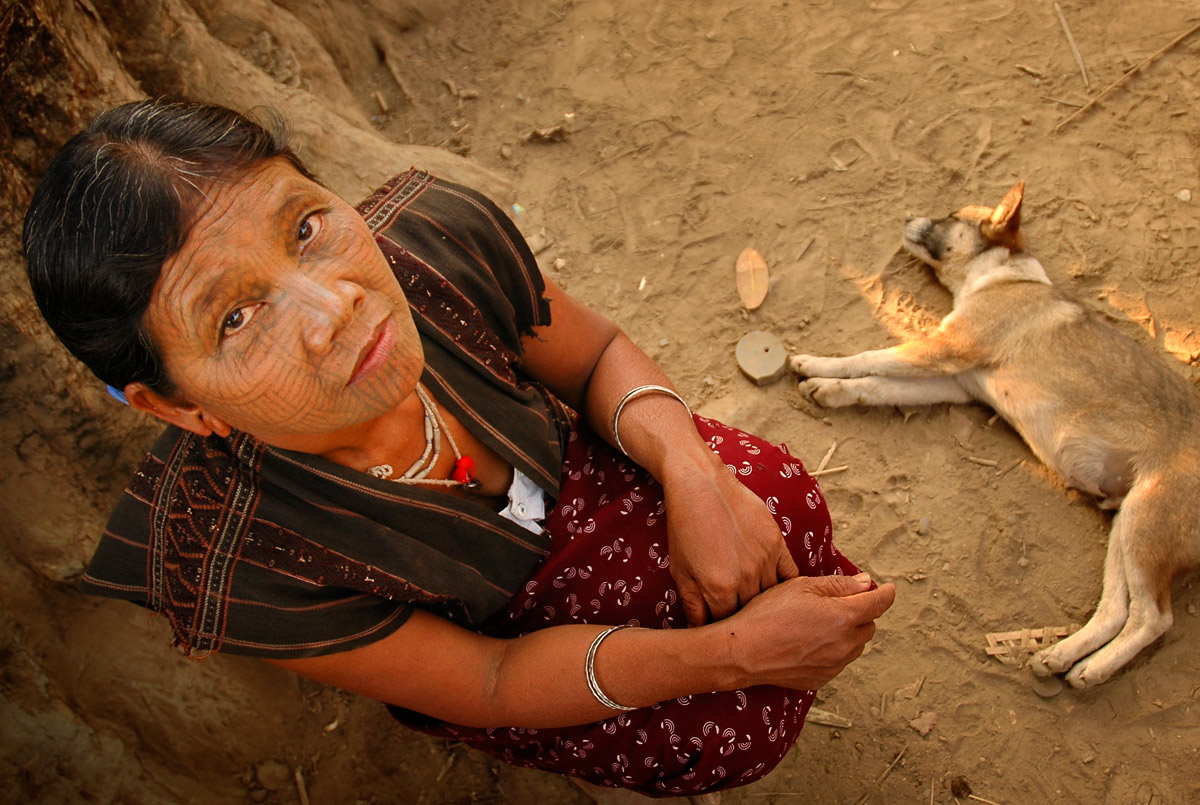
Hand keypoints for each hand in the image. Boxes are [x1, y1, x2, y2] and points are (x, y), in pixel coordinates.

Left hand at [661, 449, 799, 626]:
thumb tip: (699, 633)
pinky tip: (783, 594)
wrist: (701, 485)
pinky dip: (788, 588)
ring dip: (766, 604)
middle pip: (751, 614)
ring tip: (761, 608)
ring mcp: (764, 560)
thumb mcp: (681, 570)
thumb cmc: (685, 528)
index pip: (728, 624)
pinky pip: (790, 575)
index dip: (724, 628)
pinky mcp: (777, 543)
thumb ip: (693, 606)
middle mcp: (745, 578)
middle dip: (745, 620)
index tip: (724, 630)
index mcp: (719, 588)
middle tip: (742, 619)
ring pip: (772, 597)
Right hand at [723, 573, 895, 690]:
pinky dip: (834, 650)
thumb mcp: (801, 587)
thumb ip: (839, 585)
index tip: (888, 590)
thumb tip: (866, 583)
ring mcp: (834, 665)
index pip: (878, 604)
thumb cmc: (768, 615)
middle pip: (869, 626)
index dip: (885, 594)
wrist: (743, 652)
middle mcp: (845, 644)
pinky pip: (839, 662)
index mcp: (843, 617)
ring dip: (848, 633)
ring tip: (819, 623)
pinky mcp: (822, 679)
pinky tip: (810, 642)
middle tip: (838, 604)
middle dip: (861, 613)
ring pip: (855, 646)